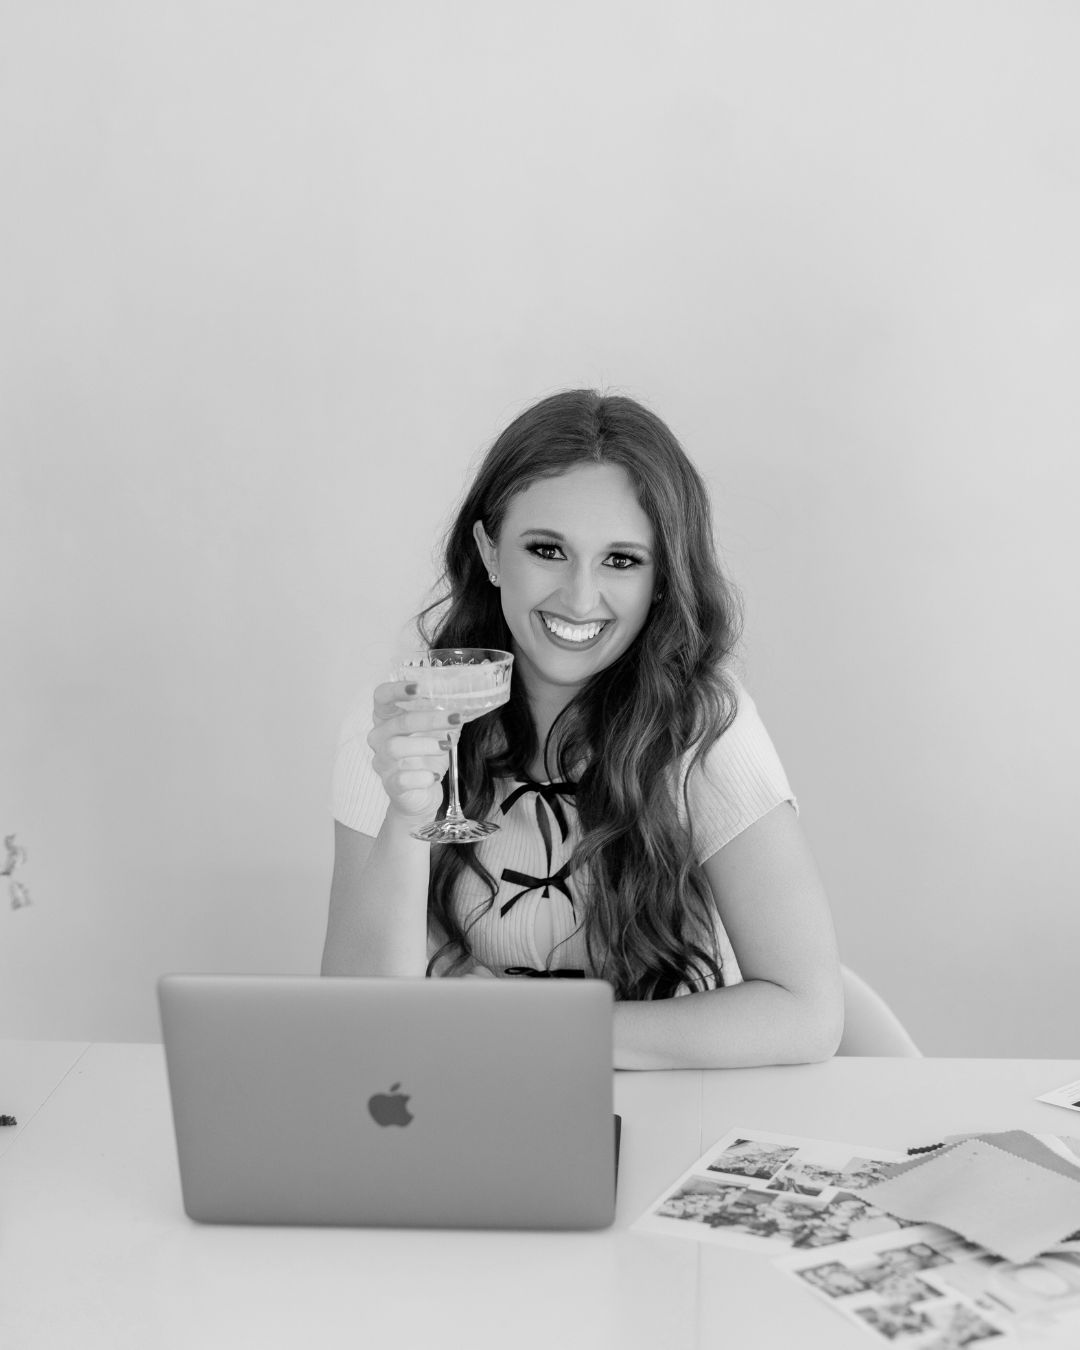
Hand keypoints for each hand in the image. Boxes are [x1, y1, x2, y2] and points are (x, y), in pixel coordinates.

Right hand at [367, 681, 456, 822]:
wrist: (421, 795)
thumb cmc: (426, 758)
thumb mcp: (438, 733)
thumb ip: (447, 716)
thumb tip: (469, 702)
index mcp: (388, 719)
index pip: (382, 697)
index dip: (396, 690)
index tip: (419, 687)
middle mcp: (380, 738)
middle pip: (398, 722)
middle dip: (429, 719)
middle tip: (454, 717)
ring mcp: (382, 762)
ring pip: (395, 747)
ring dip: (425, 744)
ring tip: (447, 745)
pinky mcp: (390, 785)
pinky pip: (400, 779)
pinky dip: (420, 776)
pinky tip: (434, 775)